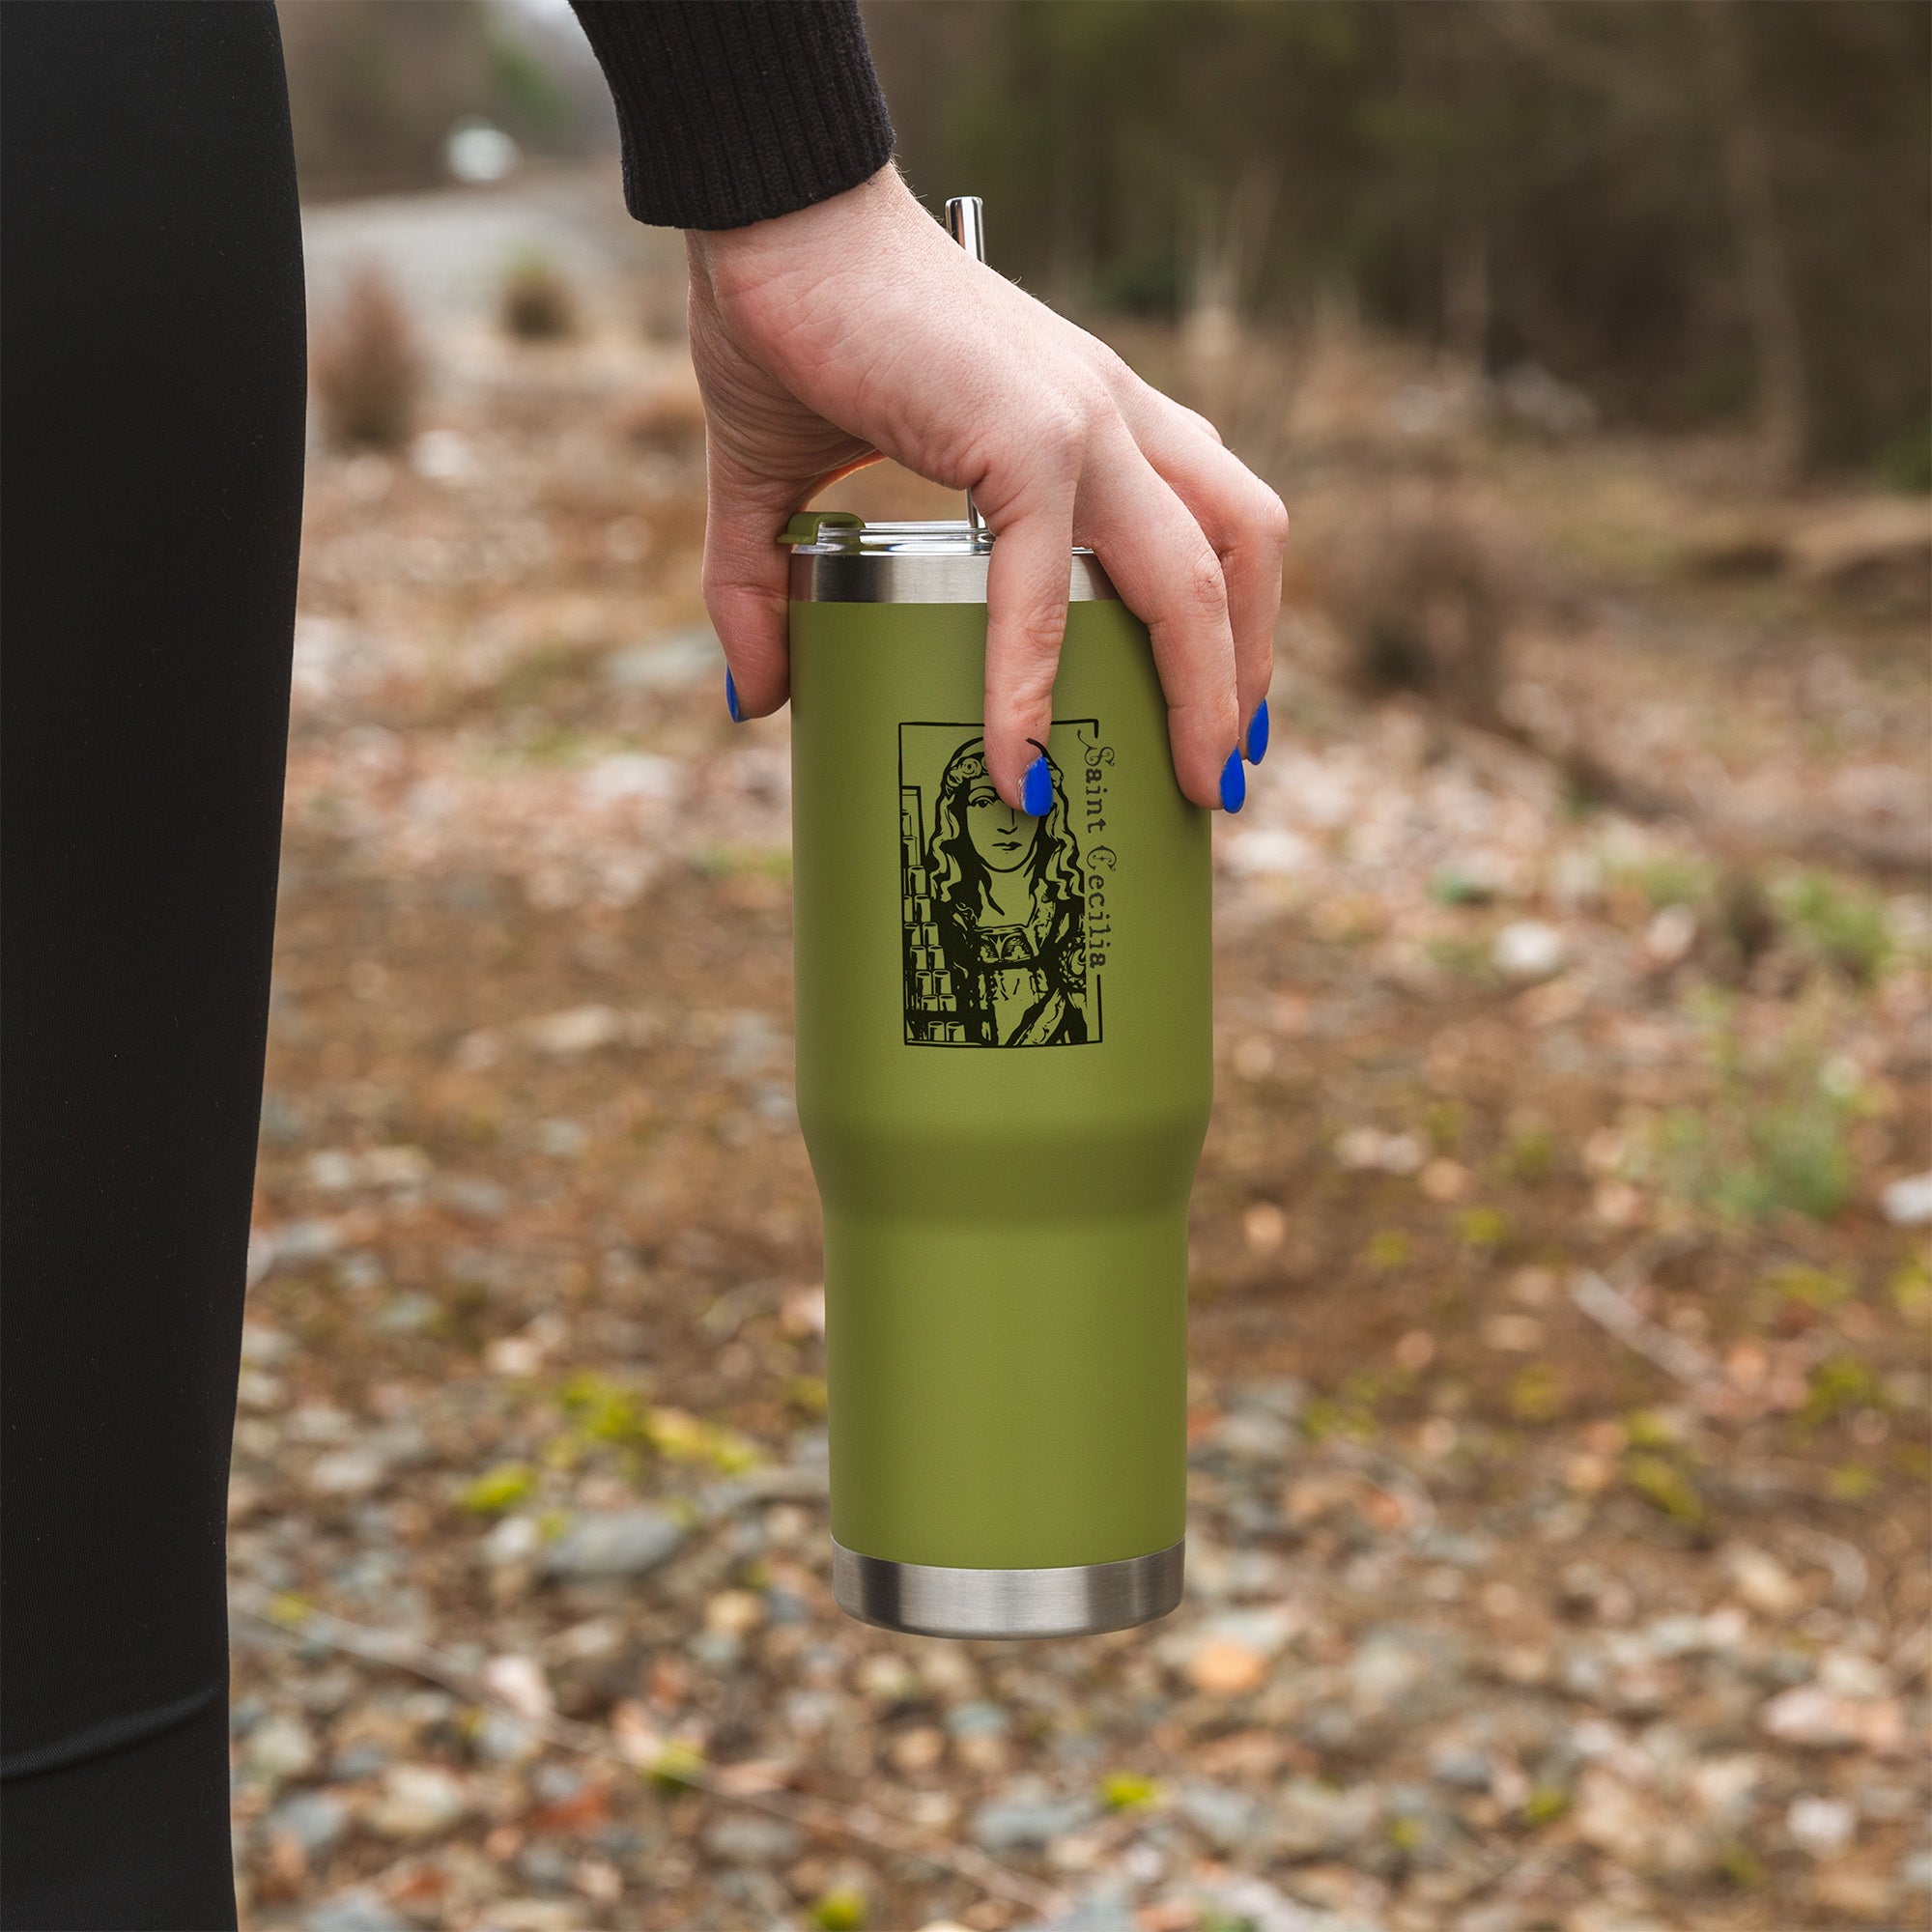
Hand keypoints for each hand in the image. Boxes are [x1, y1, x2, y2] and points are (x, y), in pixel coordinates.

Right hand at [685, 166, 1287, 810]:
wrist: (763, 215)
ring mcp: (1082, 420)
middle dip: (1246, 674)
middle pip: (1240, 553)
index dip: (1231, 621)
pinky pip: (1048, 587)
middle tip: (1222, 776)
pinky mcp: (1026, 432)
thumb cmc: (788, 327)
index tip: (1219, 716)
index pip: (1208, 521)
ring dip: (1210, 686)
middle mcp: (1111, 416)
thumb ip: (765, 586)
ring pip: (1198, 572)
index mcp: (1090, 418)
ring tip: (1196, 780)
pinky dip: (1033, 683)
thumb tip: (752, 700)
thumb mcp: (782, 482)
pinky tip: (1020, 759)